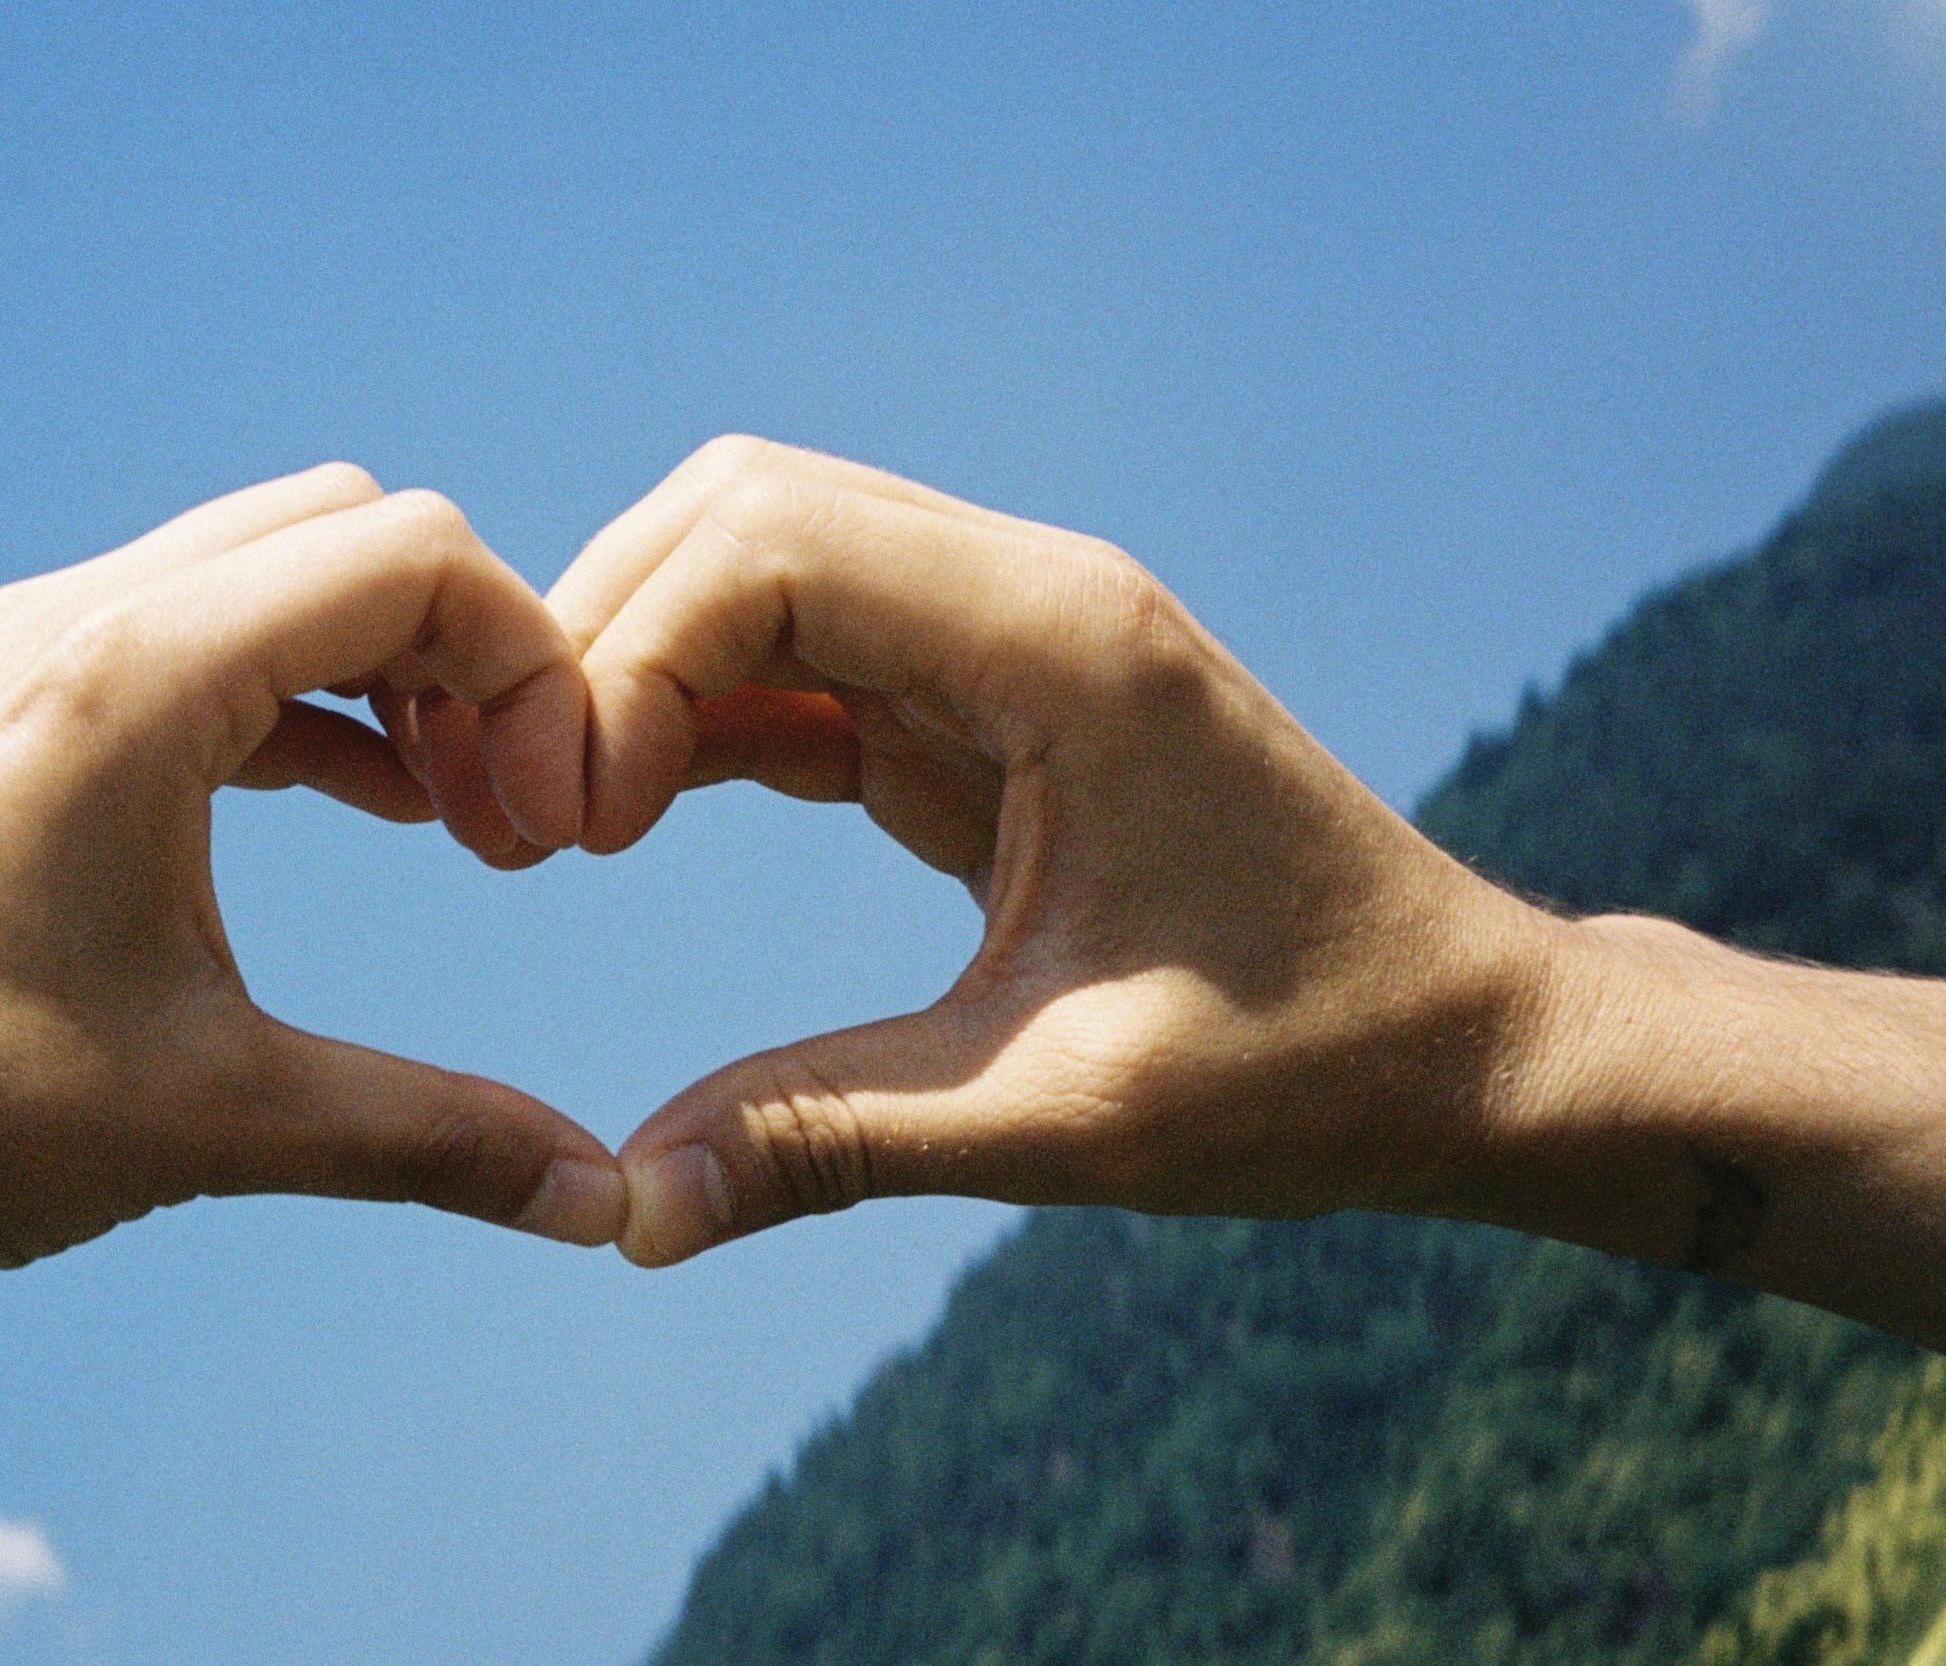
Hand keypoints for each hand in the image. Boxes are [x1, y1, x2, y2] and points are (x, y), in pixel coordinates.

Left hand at [0, 465, 624, 1314]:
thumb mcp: (218, 1119)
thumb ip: (436, 1140)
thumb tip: (603, 1204)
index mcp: (136, 676)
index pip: (409, 554)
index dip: (529, 664)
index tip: (555, 813)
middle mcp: (75, 621)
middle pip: (348, 528)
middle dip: (467, 649)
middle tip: (509, 810)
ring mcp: (25, 654)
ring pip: (268, 570)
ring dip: (385, 667)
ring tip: (452, 815)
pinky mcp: (2, 709)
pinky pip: (197, 638)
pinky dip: (304, 697)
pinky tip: (364, 808)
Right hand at [534, 437, 1562, 1265]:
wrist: (1471, 1046)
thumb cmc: (1312, 1067)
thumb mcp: (1065, 1113)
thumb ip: (832, 1137)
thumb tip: (626, 1213)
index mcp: (1062, 645)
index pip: (770, 543)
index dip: (624, 661)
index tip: (568, 831)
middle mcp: (1029, 598)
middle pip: (739, 513)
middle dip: (599, 638)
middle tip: (529, 817)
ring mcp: (1008, 638)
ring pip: (758, 568)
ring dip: (638, 667)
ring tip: (558, 821)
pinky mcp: (988, 704)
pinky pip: (805, 659)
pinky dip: (700, 715)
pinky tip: (633, 814)